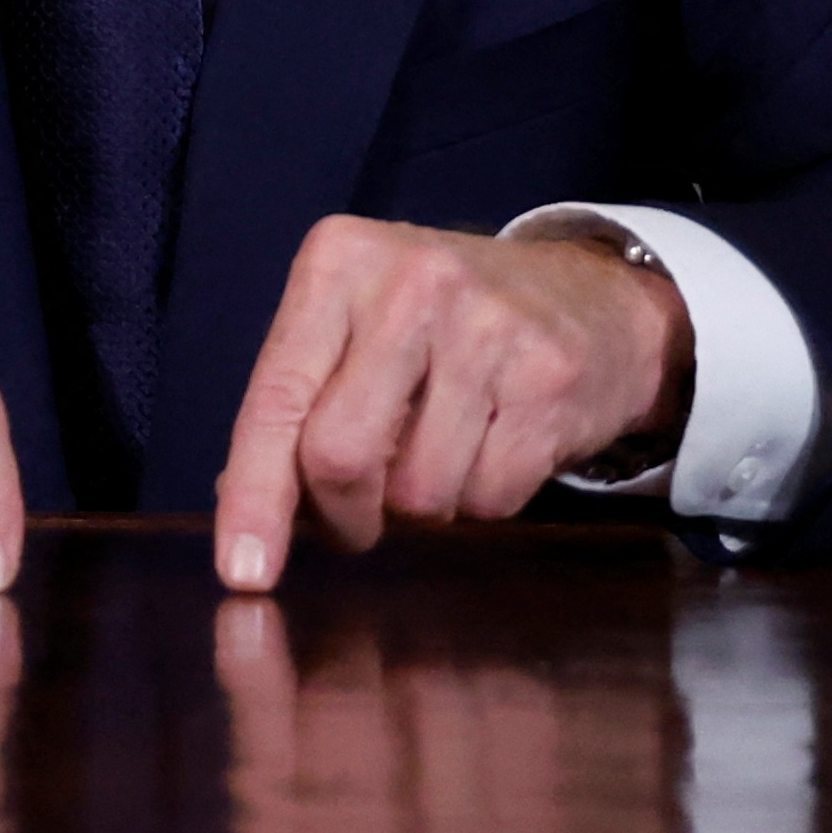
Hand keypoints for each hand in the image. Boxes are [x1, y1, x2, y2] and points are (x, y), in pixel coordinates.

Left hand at [212, 217, 688, 590]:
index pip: (276, 398)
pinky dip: (480, 501)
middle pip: (340, 455)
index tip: (241, 572)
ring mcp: (488, 326)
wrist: (591, 298)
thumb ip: (295, 403)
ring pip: (418, 493)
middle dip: (343, 515)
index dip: (254, 496)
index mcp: (339, 261)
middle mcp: (411, 281)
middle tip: (357, 519)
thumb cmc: (443, 324)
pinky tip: (493, 447)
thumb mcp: (355, 326)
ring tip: (441, 453)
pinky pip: (488, 499)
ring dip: (420, 508)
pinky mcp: (549, 378)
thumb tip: (240, 507)